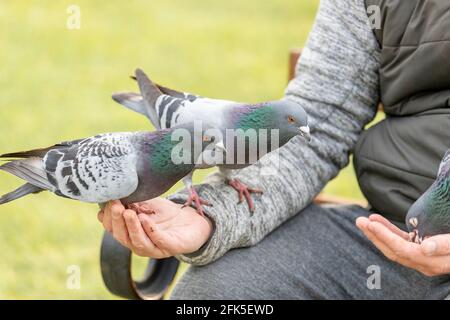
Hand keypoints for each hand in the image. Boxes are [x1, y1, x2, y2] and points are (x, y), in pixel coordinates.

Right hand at [98, 198, 212, 257]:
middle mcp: (140, 244)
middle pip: (123, 237)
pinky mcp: (172, 247)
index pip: (113, 229)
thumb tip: (115, 190)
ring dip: (131, 227)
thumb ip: (132, 200)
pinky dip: (151, 230)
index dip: (107, 218)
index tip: (107, 202)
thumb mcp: (147, 203)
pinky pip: (159, 240)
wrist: (193, 221)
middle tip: (116, 206)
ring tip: (128, 212)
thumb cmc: (166, 214)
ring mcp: (156, 248)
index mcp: (131, 234)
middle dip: (117, 221)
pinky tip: (145, 218)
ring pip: (138, 242)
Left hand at [356, 214, 449, 275]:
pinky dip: (389, 231)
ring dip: (378, 233)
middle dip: (374, 235)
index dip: (384, 236)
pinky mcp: (422, 250)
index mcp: (430, 261)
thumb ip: (444, 245)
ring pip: (393, 246)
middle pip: (392, 250)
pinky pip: (401, 242)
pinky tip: (379, 221)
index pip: (401, 249)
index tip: (370, 223)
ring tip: (365, 220)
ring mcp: (421, 257)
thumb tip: (425, 247)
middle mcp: (423, 262)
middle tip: (359, 221)